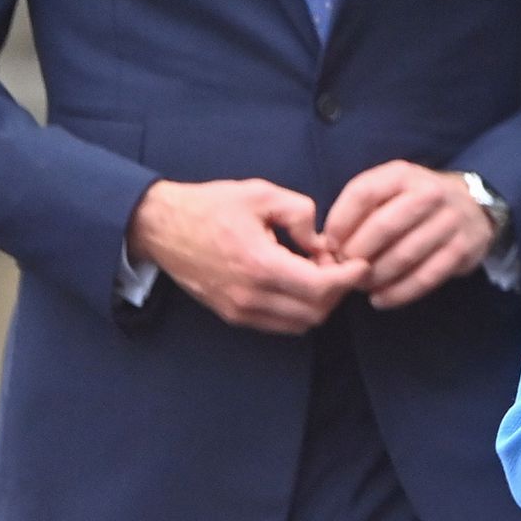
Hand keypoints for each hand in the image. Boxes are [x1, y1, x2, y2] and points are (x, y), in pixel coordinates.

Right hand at [127, 178, 368, 334]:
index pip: (321, 288)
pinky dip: (298, 310)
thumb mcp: (261, 194)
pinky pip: (279, 326)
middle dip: (337, 291)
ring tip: (319, 273)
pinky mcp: (233, 315)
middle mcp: (251, 296)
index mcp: (260, 265)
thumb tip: (321, 241)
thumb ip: (300, 213)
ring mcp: (240, 310)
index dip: (348, 278)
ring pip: (300, 324)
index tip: (360, 264)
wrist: (161, 228)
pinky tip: (297, 283)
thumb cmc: (210, 207)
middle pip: (316, 312)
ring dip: (319, 303)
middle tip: (339, 265)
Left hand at [321, 162, 498, 309]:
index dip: (341, 222)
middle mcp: (429, 194)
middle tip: (345, 270)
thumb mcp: (390, 189)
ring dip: (375, 277)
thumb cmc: (416, 202)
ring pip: (403, 255)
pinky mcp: (462, 250)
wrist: (472, 206)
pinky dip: (398, 293)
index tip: (330, 245)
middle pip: (384, 227)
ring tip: (361, 286)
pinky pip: (425, 278)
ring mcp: (449, 222)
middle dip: (357, 254)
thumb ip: (360, 209)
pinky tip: (381, 299)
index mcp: (403, 175)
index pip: (364, 193)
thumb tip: (327, 244)